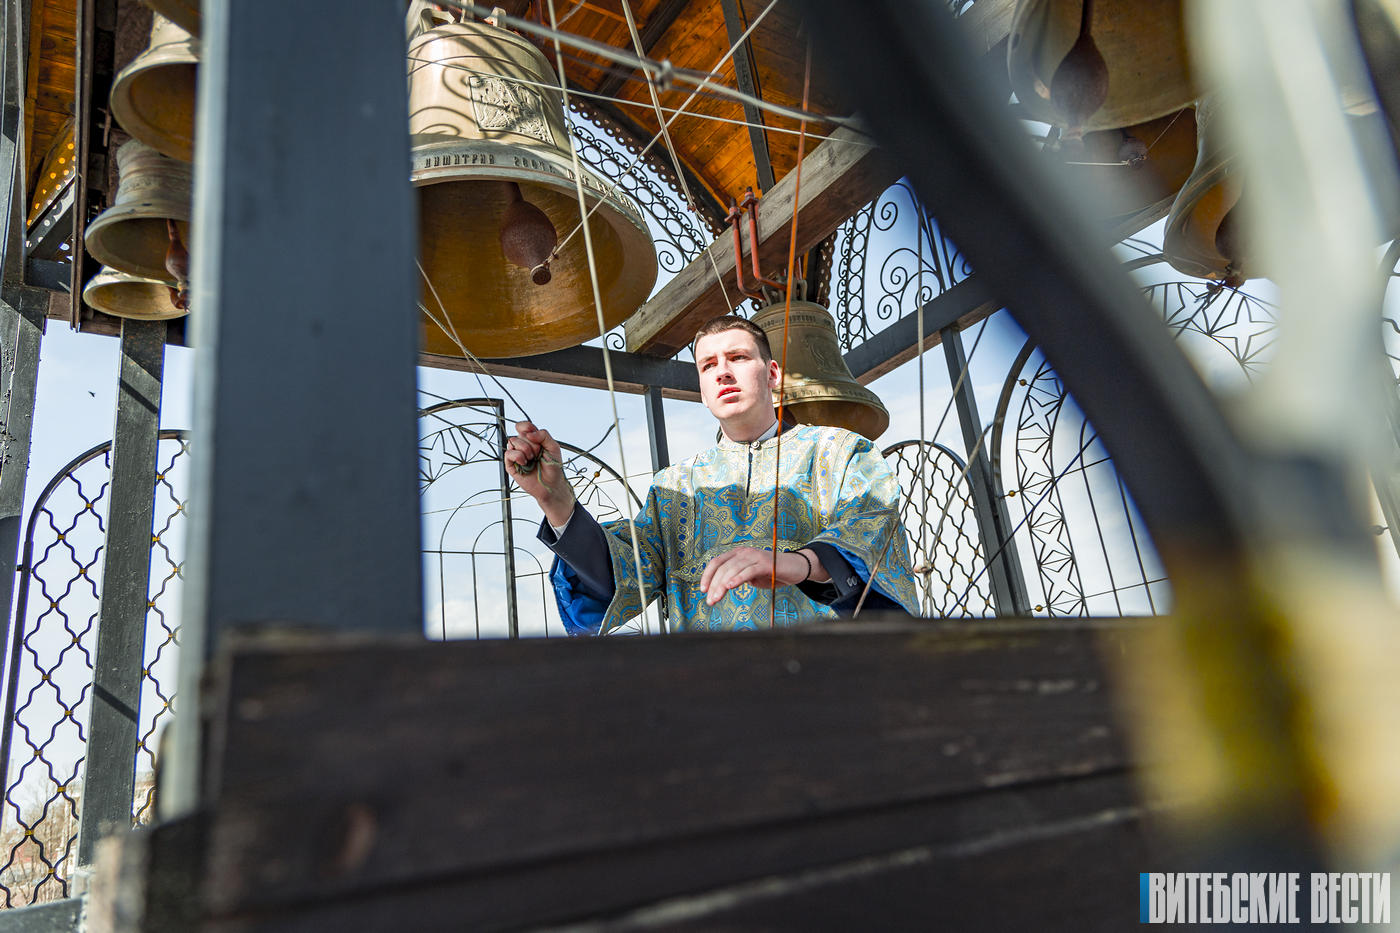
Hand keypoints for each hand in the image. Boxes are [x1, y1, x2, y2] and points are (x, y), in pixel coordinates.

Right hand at [504, 421, 574, 525]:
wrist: (551, 484)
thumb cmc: (553, 466)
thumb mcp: (553, 447)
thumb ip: (544, 435)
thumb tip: (529, 433)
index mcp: (532, 439)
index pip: (523, 426)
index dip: (526, 427)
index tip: (533, 434)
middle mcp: (523, 445)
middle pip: (520, 434)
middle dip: (532, 443)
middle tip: (538, 453)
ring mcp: (516, 455)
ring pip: (512, 441)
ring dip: (525, 449)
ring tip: (532, 459)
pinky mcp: (511, 464)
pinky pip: (508, 453)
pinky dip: (518, 456)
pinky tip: (525, 463)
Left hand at [699, 546, 814, 606]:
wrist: (796, 568)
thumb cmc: (772, 573)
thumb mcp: (750, 576)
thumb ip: (736, 578)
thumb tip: (719, 588)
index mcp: (738, 554)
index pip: (716, 562)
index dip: (707, 575)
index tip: (703, 589)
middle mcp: (744, 552)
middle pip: (723, 567)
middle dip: (714, 584)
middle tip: (710, 600)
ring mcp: (755, 556)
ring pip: (733, 569)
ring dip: (722, 585)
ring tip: (716, 598)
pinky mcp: (765, 563)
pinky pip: (748, 571)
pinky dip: (738, 578)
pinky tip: (730, 586)